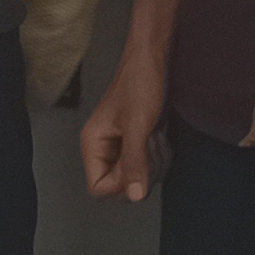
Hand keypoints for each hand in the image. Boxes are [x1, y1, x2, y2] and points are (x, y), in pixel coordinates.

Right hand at [78, 37, 167, 200]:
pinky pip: (147, 164)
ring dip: (152, 162)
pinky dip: (158, 155)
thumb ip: (134, 162)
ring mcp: (121, 146)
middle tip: (149, 147)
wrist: (154, 58)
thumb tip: (134, 196)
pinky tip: (160, 136)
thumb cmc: (140, 83)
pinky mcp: (136, 141)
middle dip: (140, 173)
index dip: (120, 184)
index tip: (138, 167)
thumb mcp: (138, 125)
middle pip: (119, 185)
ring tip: (155, 136)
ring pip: (136, 176)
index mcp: (93, 143)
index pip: (98, 187)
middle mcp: (104, 148)